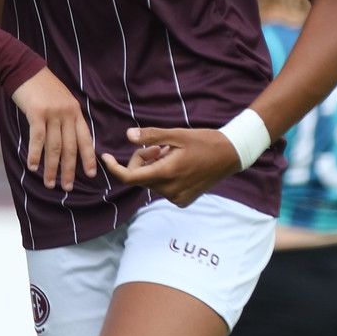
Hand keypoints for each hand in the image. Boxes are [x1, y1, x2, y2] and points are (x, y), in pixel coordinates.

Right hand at [11, 68, 97, 191]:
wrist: (25, 69)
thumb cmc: (42, 87)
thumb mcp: (62, 100)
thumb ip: (67, 118)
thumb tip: (68, 140)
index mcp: (75, 111)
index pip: (85, 139)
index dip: (88, 158)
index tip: (90, 174)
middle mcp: (67, 113)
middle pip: (71, 147)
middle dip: (69, 169)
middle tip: (67, 187)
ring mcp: (53, 113)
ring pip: (54, 147)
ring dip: (52, 168)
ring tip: (49, 183)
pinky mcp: (37, 113)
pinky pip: (38, 138)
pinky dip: (35, 154)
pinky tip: (33, 166)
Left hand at [100, 127, 240, 206]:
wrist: (231, 155)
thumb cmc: (204, 141)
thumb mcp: (177, 134)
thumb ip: (151, 136)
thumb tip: (128, 136)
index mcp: (166, 173)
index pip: (129, 177)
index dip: (114, 167)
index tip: (105, 157)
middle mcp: (170, 190)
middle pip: (140, 177)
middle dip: (142, 160)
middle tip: (158, 146)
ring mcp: (177, 198)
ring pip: (151, 182)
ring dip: (154, 167)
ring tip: (172, 154)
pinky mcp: (183, 201)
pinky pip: (163, 188)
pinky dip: (164, 176)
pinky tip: (179, 165)